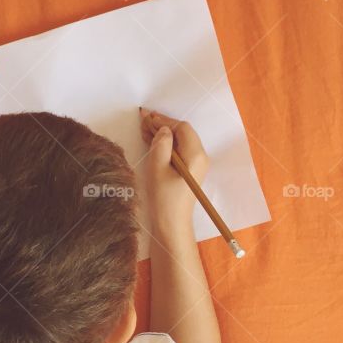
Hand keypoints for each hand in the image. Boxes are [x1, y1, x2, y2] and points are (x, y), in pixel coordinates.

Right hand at [139, 107, 208, 235]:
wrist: (172, 224)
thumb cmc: (164, 198)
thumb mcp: (158, 168)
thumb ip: (161, 144)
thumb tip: (163, 130)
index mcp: (195, 155)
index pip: (182, 128)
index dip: (163, 121)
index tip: (146, 118)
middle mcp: (200, 157)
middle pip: (183, 133)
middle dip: (163, 125)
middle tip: (143, 120)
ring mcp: (196, 164)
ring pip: (180, 141)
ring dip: (163, 134)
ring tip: (144, 129)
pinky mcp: (189, 171)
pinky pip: (179, 151)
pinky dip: (166, 144)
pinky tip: (151, 141)